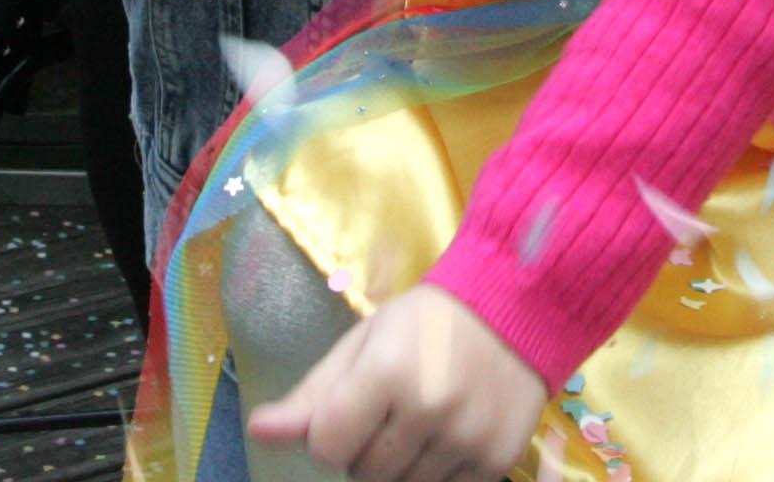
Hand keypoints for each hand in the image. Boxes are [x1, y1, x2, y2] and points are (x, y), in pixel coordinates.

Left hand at [247, 285, 546, 481]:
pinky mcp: (497, 461)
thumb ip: (311, 394)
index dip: (332, 432)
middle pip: (363, 474)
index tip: (352, 407)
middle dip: (366, 449)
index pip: (326, 448)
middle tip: (391, 410)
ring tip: (420, 422)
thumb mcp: (363, 344)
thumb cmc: (426, 323)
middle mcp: (430, 409)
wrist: (516, 307)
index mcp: (387, 371)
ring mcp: (467, 439)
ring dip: (401, 466)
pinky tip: (448, 436)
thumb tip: (257, 431)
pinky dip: (438, 473)